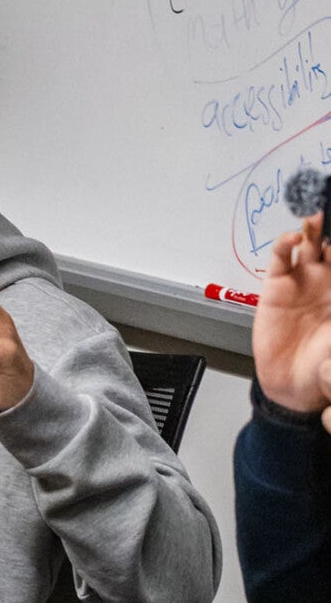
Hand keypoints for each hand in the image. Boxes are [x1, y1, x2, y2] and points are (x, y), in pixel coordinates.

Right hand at [252, 213, 330, 415]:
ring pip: (310, 243)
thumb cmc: (326, 366)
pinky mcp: (277, 286)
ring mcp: (303, 280)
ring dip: (313, 227)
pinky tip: (292, 239)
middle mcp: (328, 280)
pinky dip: (284, 243)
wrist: (294, 387)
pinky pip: (280, 257)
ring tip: (316, 215)